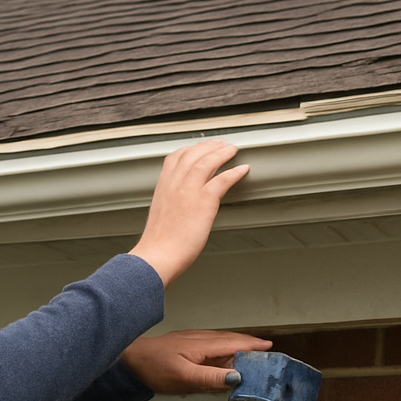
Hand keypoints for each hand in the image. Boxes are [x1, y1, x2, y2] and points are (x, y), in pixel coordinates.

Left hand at [121, 329, 272, 394]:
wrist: (131, 361)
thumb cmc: (153, 368)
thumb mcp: (184, 378)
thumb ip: (211, 379)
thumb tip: (236, 378)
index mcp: (203, 345)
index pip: (235, 343)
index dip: (254, 346)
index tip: (269, 349)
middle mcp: (200, 339)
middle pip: (232, 341)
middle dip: (250, 346)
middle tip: (266, 354)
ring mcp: (193, 341)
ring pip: (222, 343)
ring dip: (238, 347)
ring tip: (251, 356)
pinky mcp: (187, 346)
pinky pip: (212, 346)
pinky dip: (224, 350)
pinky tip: (224, 359)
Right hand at [129, 141, 248, 286]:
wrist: (158, 256)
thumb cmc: (158, 245)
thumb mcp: (159, 217)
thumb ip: (169, 206)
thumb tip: (177, 209)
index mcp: (163, 187)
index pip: (175, 157)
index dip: (190, 149)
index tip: (199, 147)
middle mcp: (174, 184)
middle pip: (193, 154)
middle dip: (208, 146)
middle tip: (220, 144)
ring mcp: (189, 190)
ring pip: (208, 161)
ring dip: (222, 153)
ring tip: (232, 150)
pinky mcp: (204, 201)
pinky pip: (223, 179)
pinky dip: (234, 172)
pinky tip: (242, 169)